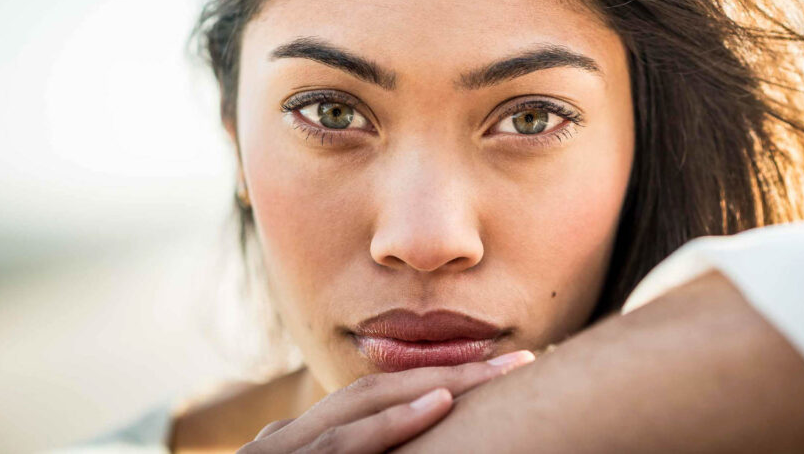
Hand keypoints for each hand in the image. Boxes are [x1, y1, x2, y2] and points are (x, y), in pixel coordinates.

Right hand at [238, 350, 535, 452]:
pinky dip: (393, 422)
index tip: (495, 373)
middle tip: (520, 360)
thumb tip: (411, 442)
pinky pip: (344, 447)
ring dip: (439, 383)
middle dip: (451, 371)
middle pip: (379, 387)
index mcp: (300, 444)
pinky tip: (438, 405)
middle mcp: (289, 440)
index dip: (436, 377)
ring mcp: (282, 453)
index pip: (376, 396)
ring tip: (497, 374)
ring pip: (365, 403)